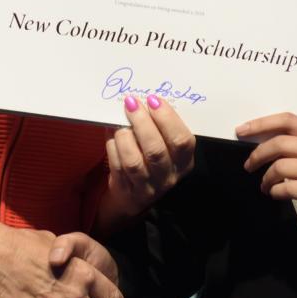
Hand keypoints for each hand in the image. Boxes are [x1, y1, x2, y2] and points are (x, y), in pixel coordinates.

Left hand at [99, 94, 194, 229]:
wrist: (135, 197)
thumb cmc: (152, 161)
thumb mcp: (166, 148)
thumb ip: (161, 128)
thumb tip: (142, 100)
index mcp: (184, 162)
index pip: (182, 141)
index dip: (168, 119)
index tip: (153, 100)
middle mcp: (168, 176)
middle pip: (156, 150)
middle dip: (142, 123)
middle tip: (131, 104)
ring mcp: (146, 187)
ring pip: (134, 161)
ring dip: (124, 137)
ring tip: (120, 124)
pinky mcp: (126, 190)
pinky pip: (117, 167)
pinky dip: (113, 147)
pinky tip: (112, 136)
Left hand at [238, 112, 296, 232]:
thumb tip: (266, 146)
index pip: (289, 121)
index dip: (262, 123)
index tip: (241, 130)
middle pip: (281, 144)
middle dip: (258, 154)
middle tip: (249, 166)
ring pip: (282, 167)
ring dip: (266, 179)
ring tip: (265, 186)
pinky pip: (290, 188)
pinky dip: (276, 192)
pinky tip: (275, 195)